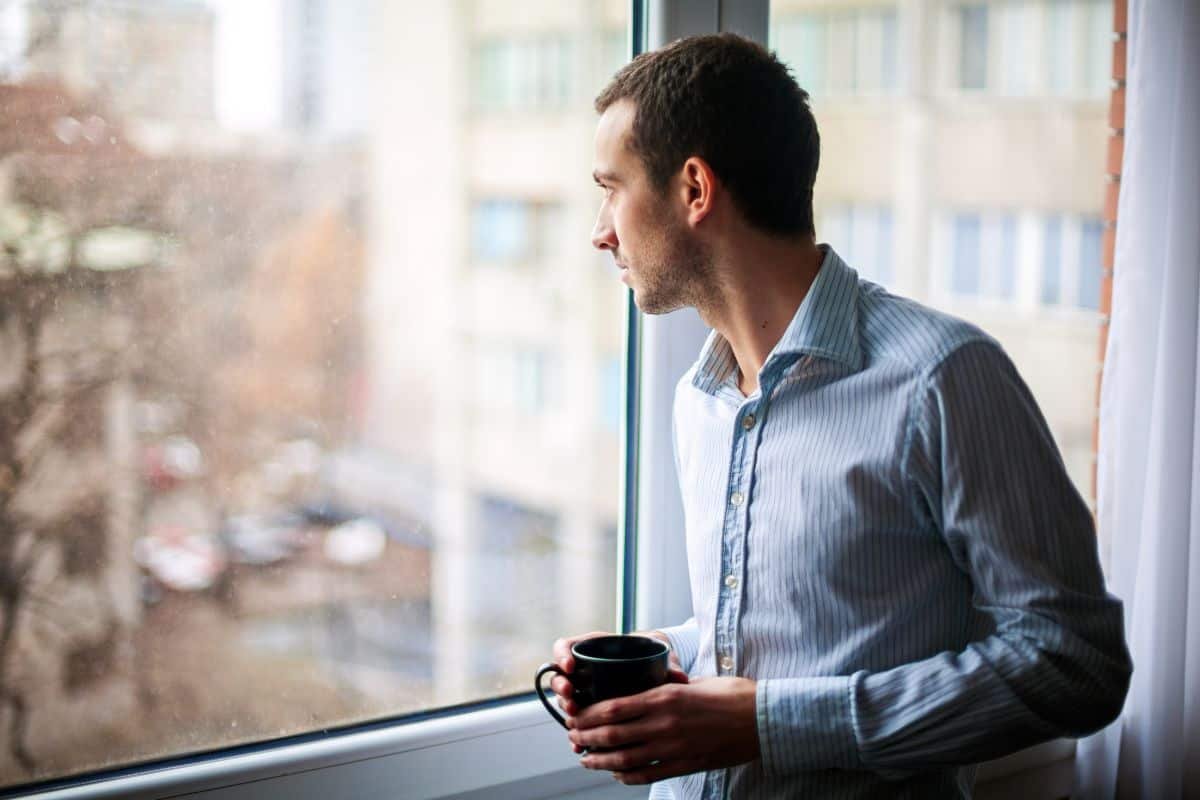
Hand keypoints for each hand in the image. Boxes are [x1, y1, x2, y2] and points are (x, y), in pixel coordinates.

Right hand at [549, 630, 688, 753]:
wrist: (660, 675)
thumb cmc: (654, 658)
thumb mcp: (659, 656)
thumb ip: (667, 664)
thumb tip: (680, 678)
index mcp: (594, 650)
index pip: (566, 647)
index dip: (562, 655)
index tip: (571, 665)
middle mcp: (584, 671)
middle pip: (560, 676)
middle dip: (561, 687)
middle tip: (570, 695)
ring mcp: (585, 692)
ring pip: (565, 700)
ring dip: (566, 709)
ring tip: (573, 717)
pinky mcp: (591, 714)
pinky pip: (579, 724)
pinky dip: (578, 735)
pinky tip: (580, 747)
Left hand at [567, 676, 759, 784]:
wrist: (764, 719)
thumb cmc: (732, 694)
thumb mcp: (693, 681)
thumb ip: (666, 687)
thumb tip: (645, 689)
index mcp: (665, 698)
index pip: (613, 708)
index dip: (587, 715)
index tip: (575, 715)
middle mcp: (665, 724)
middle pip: (612, 736)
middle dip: (585, 738)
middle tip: (572, 738)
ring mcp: (675, 748)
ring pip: (625, 759)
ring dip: (600, 761)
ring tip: (586, 759)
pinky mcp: (686, 765)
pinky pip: (648, 775)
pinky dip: (626, 776)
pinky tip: (616, 773)